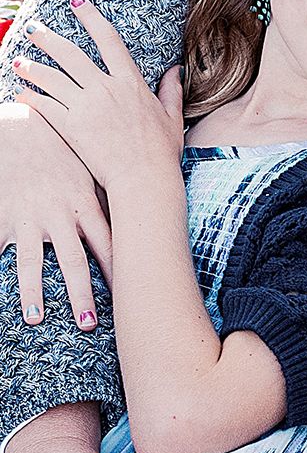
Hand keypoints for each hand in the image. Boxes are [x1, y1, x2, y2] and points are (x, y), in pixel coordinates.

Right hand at [0, 99, 109, 328]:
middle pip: (72, 260)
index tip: (131, 296)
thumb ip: (113, 197)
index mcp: (84, 205)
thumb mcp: (93, 171)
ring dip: (33, 292)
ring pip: (30, 261)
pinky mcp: (4, 218)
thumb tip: (147, 217)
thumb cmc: (64, 151)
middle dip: (81, 293)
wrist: (24, 129)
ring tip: (35, 320)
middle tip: (89, 324)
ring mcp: (28, 218)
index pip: (108, 244)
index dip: (119, 271)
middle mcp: (58, 215)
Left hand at [11, 0, 182, 196]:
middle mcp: (106, 88)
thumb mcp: (172, 117)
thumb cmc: (161, 151)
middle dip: (48, 39)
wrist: (143, 178)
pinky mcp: (71, 126)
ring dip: (32, 66)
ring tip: (18, 60)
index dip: (91, 18)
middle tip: (33, 29)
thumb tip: (175, 71)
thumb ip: (170, 91)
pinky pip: (44, 105)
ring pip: (51, 77)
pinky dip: (30, 96)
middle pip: (70, 54)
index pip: (108, 39)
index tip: (77, 3)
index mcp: (131, 82)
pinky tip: (20, 92)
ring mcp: (86, 106)